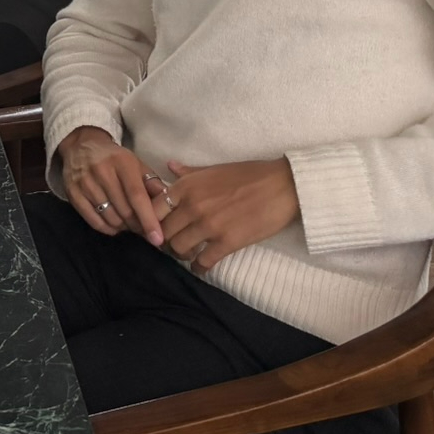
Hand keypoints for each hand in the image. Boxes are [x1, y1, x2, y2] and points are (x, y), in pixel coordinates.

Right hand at [56, 125, 165, 244]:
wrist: (81, 146)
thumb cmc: (115, 158)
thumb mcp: (136, 164)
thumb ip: (151, 183)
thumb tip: (168, 203)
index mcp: (122, 162)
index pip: (137, 196)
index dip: (148, 219)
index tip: (158, 238)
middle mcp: (102, 172)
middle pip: (124, 210)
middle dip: (138, 225)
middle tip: (144, 228)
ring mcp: (85, 183)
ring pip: (110, 218)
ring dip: (123, 227)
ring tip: (128, 223)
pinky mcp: (73, 194)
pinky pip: (94, 221)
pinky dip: (108, 228)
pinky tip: (114, 225)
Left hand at [158, 158, 300, 272]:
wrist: (282, 186)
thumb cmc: (249, 174)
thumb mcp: (214, 169)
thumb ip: (189, 172)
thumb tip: (169, 166)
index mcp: (186, 186)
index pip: (153, 209)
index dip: (151, 221)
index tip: (156, 228)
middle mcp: (192, 205)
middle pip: (163, 232)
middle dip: (165, 241)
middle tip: (171, 245)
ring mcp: (209, 225)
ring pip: (179, 249)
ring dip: (180, 255)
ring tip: (187, 254)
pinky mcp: (227, 242)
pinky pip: (203, 262)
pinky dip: (199, 268)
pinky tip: (200, 268)